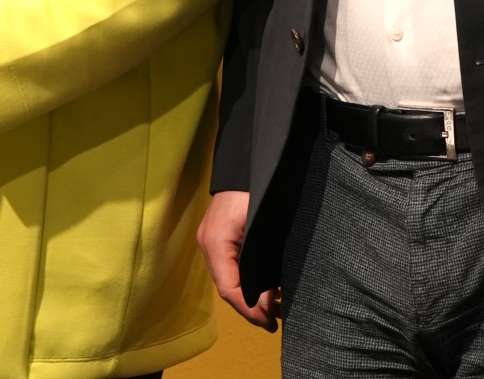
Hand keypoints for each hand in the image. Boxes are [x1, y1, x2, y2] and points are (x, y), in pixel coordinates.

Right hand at [198, 189, 276, 330]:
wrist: (248, 160)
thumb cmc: (259, 190)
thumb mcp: (264, 229)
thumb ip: (263, 266)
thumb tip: (267, 302)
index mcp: (216, 243)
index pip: (229, 289)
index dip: (249, 311)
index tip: (270, 324)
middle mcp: (208, 244)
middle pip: (227, 287)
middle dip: (251, 308)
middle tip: (275, 322)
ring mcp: (210, 239)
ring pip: (228, 278)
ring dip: (249, 295)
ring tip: (275, 309)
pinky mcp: (217, 235)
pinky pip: (229, 266)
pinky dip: (245, 280)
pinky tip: (265, 287)